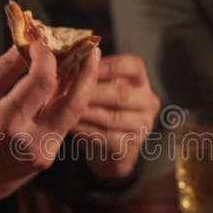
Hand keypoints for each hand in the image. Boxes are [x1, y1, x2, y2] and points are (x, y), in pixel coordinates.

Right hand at [0, 41, 99, 212]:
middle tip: (92, 46)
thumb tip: (28, 43)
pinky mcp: (48, 159)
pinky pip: (65, 124)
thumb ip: (6, 68)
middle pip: (74, 100)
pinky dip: (68, 101)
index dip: (47, 55)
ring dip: (82, 84)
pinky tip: (67, 83)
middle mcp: (31, 140)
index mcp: (7, 122)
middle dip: (87, 70)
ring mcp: (44, 153)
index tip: (41, 40)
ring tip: (85, 60)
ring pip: (74, 112)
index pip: (42, 81)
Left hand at [72, 54, 160, 180]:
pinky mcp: (132, 147)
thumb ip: (90, 76)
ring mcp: (142, 126)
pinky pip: (107, 137)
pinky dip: (86, 131)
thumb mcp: (98, 89)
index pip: (134, 66)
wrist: (107, 150)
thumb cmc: (99, 112)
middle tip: (67, 91)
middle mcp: (148, 102)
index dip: (111, 66)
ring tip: (65, 109)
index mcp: (140, 81)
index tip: (88, 67)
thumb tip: (71, 62)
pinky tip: (71, 127)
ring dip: (86, 113)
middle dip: (92, 92)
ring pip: (113, 117)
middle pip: (122, 93)